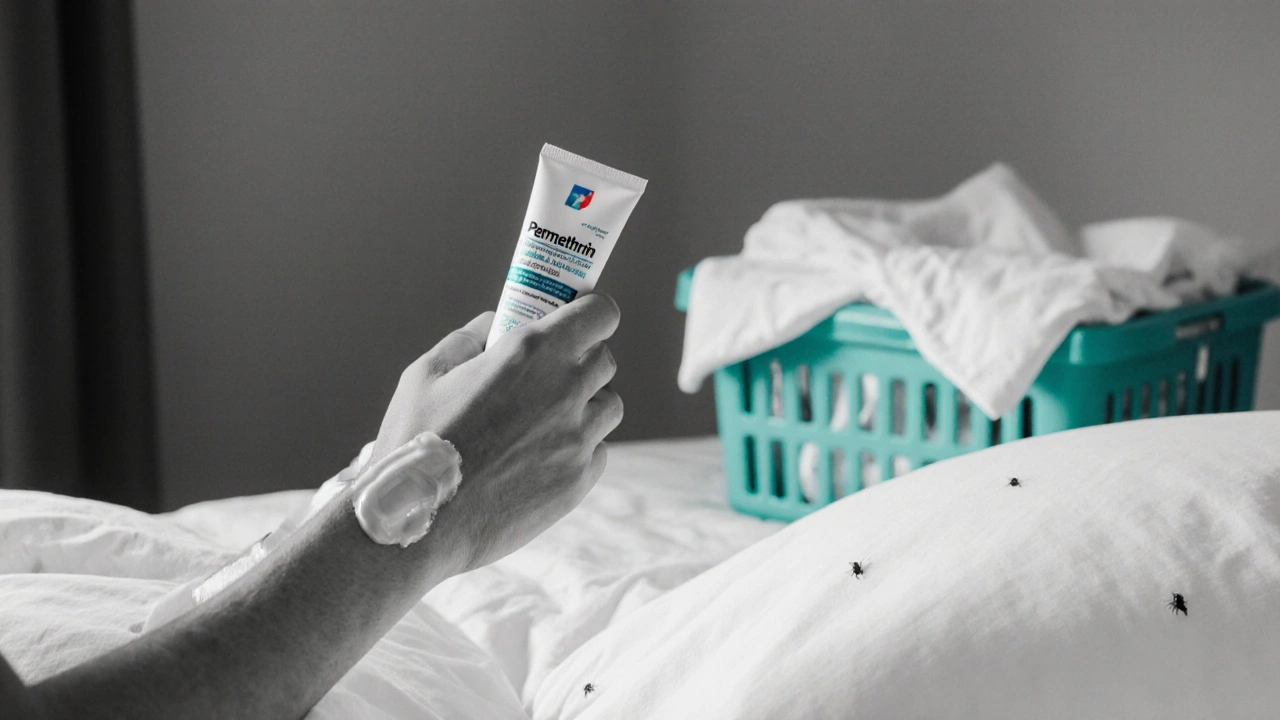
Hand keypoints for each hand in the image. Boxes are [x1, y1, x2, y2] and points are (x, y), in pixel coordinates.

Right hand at [370, 294, 622, 573]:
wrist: (417, 520)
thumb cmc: (416, 441)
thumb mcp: (428, 372)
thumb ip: (469, 338)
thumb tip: (496, 324)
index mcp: (533, 352)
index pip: (600, 315)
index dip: (591, 314)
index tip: (577, 321)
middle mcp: (565, 391)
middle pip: (605, 361)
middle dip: (582, 360)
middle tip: (547, 374)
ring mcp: (577, 440)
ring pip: (608, 407)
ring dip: (586, 405)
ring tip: (543, 419)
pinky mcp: (578, 481)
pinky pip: (597, 451)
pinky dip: (579, 447)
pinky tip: (540, 455)